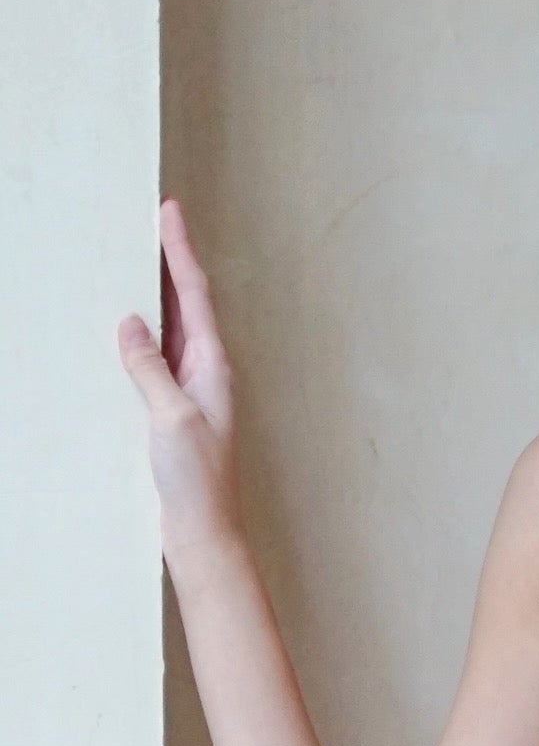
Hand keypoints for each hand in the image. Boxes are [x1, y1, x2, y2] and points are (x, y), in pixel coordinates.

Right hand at [117, 195, 241, 564]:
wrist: (202, 534)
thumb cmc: (197, 482)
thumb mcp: (171, 417)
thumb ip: (150, 368)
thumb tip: (131, 322)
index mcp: (213, 367)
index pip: (194, 296)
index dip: (179, 252)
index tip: (169, 211)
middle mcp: (205, 374)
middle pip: (183, 305)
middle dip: (166, 263)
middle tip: (147, 222)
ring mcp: (188, 393)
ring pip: (167, 332)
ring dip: (150, 298)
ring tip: (129, 261)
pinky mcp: (170, 414)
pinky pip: (152, 363)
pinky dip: (136, 340)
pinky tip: (119, 332)